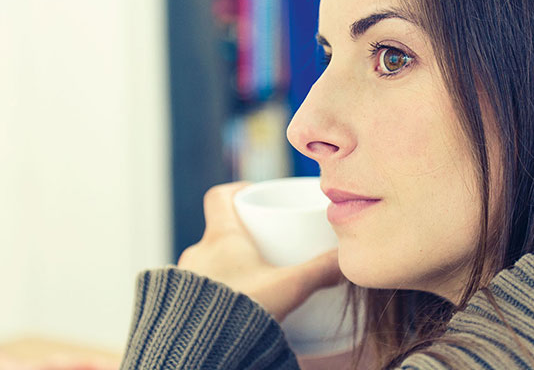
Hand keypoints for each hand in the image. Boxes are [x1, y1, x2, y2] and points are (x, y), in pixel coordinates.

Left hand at [177, 182, 344, 321]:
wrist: (200, 351)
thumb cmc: (239, 313)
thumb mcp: (289, 287)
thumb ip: (320, 271)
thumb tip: (345, 261)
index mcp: (220, 237)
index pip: (219, 197)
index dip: (238, 191)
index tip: (256, 197)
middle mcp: (197, 253)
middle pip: (219, 230)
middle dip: (243, 236)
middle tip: (266, 245)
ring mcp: (184, 280)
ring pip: (209, 261)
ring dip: (228, 266)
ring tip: (253, 279)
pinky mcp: (178, 306)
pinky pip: (198, 288)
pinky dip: (216, 290)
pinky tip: (234, 304)